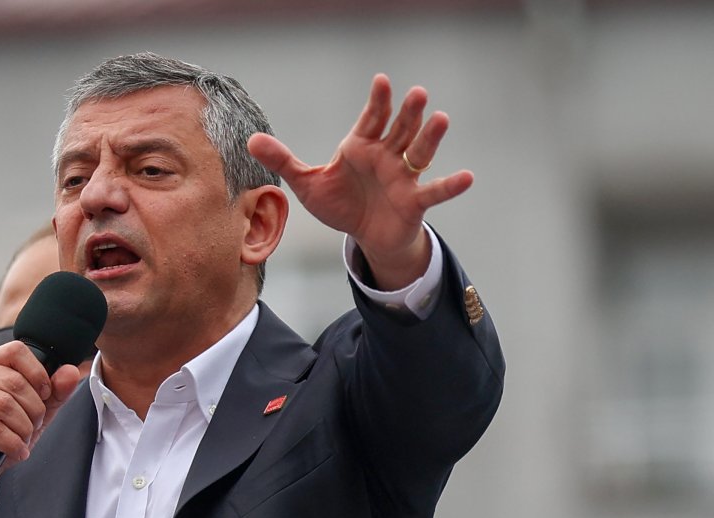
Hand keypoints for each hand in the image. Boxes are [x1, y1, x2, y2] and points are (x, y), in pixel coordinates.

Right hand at [0, 341, 82, 489]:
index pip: (16, 351)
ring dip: (22, 428)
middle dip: (33, 410)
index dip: (38, 374)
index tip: (44, 396)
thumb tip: (70, 372)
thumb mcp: (33, 411)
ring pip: (3, 405)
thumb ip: (54, 392)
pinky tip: (16, 450)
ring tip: (23, 440)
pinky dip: (11, 442)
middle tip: (33, 427)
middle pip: (13, 382)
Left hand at [248, 73, 472, 289]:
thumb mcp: (307, 183)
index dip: (378, 101)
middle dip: (407, 113)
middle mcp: (386, 156)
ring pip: (419, 153)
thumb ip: (283, 160)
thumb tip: (251, 140)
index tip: (382, 81)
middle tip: (416, 93)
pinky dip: (450, 185)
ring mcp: (403, 177)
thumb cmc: (340, 203)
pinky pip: (434, 191)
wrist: (364, 235)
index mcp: (361, 146)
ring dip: (430, 137)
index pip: (371, 119)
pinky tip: (467, 177)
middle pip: (400, 129)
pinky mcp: (414, 201)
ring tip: (441, 119)